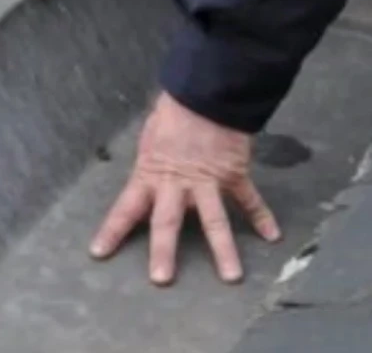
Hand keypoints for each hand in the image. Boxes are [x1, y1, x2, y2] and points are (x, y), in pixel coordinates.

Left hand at [90, 91, 281, 285]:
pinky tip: (272, 235)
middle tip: (161, 279)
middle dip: (163, 251)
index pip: (126, 207)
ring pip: (215, 221)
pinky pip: (248, 199)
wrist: (206, 91)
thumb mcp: (151, 137)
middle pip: (168, 223)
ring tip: (232, 277)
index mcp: (151, 174)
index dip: (112, 230)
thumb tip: (153, 174)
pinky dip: (262, 216)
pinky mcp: (234, 174)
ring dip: (224, 250)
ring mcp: (208, 182)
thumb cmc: (173, 111)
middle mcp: (178, 185)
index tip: (99, 253)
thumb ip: (152, 163)